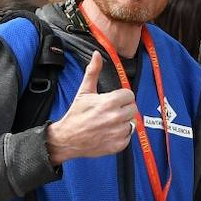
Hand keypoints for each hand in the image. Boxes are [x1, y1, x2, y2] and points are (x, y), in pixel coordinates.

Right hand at [45, 51, 138, 165]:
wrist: (67, 138)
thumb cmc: (76, 114)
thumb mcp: (84, 91)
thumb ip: (93, 72)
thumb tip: (96, 55)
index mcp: (109, 102)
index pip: (129, 95)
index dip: (122, 97)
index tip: (114, 100)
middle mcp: (115, 117)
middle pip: (133, 108)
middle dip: (124, 108)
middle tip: (111, 111)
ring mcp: (117, 132)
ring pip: (131, 122)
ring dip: (123, 122)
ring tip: (109, 122)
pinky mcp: (118, 145)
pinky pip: (128, 136)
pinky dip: (121, 135)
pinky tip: (109, 132)